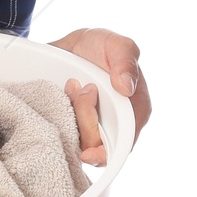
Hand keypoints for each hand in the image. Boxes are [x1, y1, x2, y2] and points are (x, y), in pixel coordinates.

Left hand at [49, 28, 150, 165]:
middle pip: (101, 146)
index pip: (126, 142)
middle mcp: (117, 124)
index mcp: (136, 110)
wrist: (71, 48)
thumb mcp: (115, 44)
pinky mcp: (76, 127)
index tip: (89, 151)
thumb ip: (125, 60)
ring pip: (82, 142)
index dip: (108, 152)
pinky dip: (60, 121)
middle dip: (86, 121)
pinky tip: (62, 97)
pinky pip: (67, 138)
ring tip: (71, 86)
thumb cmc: (99, 46)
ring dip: (73, 115)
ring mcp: (95, 127)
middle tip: (78, 88)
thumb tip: (126, 88)